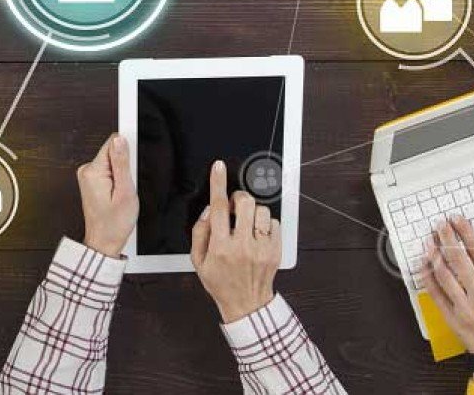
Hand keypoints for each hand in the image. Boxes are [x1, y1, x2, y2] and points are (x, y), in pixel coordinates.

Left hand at [78, 134, 138, 257]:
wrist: (103, 242)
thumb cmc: (114, 224)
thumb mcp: (125, 192)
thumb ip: (122, 163)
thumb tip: (120, 139)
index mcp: (93, 171)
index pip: (112, 142)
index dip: (127, 151)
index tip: (130, 164)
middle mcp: (86, 171)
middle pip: (112, 152)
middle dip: (124, 166)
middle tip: (126, 186)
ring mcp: (87, 176)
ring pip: (111, 161)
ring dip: (120, 174)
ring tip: (120, 193)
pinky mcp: (90, 181)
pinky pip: (107, 170)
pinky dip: (115, 179)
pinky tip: (116, 194)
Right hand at [190, 160, 279, 323]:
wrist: (247, 304)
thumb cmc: (221, 283)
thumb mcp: (198, 261)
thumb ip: (199, 233)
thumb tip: (208, 210)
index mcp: (220, 247)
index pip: (218, 207)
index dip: (217, 183)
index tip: (218, 168)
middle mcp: (242, 246)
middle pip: (245, 202)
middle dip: (238, 197)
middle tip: (234, 207)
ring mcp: (261, 248)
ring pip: (261, 210)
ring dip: (252, 212)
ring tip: (247, 225)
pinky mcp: (275, 250)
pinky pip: (275, 223)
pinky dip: (266, 224)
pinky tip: (258, 235)